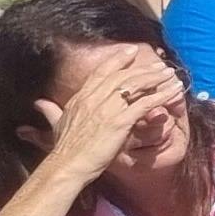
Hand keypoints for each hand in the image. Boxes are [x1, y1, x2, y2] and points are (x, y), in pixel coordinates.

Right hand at [36, 53, 185, 185]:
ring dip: (157, 79)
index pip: (101, 72)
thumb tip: (39, 102)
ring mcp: (107, 109)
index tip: (130, 51)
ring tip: (172, 75)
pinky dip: (163, 96)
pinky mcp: (120, 122)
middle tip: (160, 65)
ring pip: (136, 86)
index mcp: (81, 97)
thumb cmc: (64, 148)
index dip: (117, 60)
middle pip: (123, 76)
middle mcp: (94, 98)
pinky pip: (145, 104)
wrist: (67, 164)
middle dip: (144, 69)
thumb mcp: (56, 124)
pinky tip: (175, 92)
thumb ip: (50, 111)